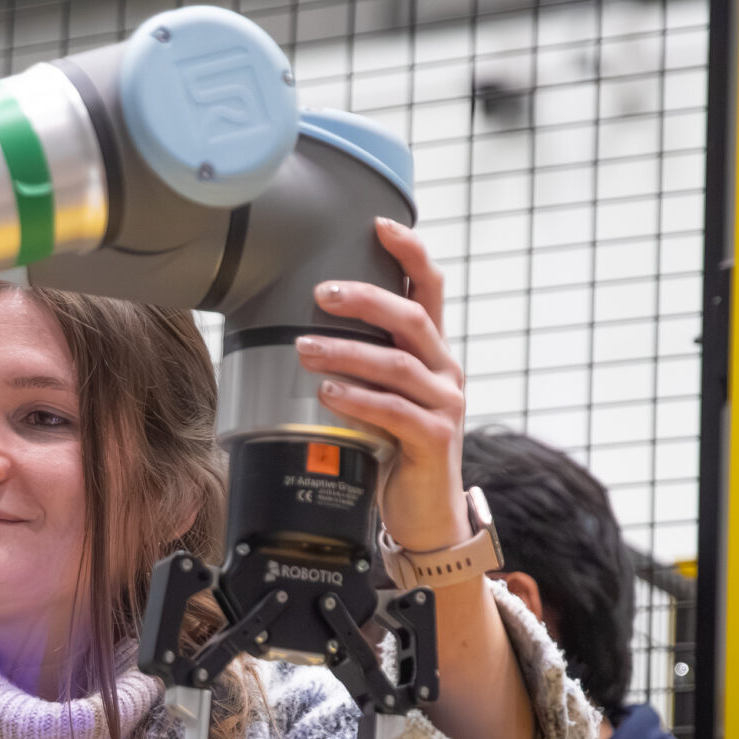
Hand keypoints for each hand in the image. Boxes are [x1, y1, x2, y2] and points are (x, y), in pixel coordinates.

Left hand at [298, 218, 471, 553]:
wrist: (424, 515)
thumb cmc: (393, 451)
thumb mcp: (378, 398)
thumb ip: (357, 367)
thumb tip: (293, 334)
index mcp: (432, 353)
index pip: (430, 289)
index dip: (410, 253)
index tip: (378, 224)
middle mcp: (444, 371)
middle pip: (411, 318)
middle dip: (365, 299)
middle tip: (318, 293)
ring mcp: (444, 405)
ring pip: (397, 364)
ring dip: (346, 351)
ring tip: (303, 348)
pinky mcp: (434, 439)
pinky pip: (394, 411)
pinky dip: (358, 399)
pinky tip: (327, 393)